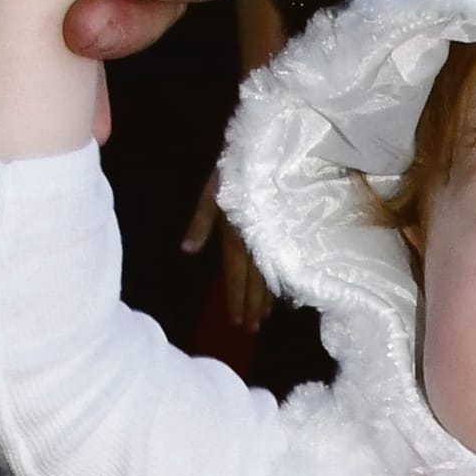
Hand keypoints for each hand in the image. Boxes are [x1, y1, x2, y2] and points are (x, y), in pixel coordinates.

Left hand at [182, 173, 274, 332]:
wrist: (268, 146)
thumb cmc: (233, 166)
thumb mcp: (210, 191)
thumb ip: (200, 223)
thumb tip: (187, 252)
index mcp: (236, 234)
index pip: (235, 275)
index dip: (236, 298)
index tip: (238, 323)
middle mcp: (257, 240)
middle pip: (255, 280)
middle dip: (253, 305)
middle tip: (253, 329)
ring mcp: (274, 235)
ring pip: (271, 272)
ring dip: (268, 296)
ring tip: (266, 316)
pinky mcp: (288, 229)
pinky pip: (283, 259)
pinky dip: (281, 276)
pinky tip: (284, 288)